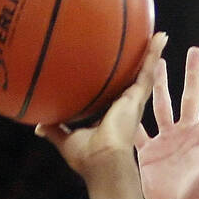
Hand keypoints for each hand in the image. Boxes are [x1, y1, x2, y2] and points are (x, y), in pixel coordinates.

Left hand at [35, 32, 167, 183]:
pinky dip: (153, 53)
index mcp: (108, 116)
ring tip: (157, 36)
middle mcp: (123, 107)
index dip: (114, 84)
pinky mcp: (137, 98)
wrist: (102, 162)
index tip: (114, 71)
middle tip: (140, 47)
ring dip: (150, 54)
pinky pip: (147, 71)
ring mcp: (133, 102)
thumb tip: (38, 125)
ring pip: (144, 73)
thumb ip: (54, 128)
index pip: (112, 95)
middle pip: (130, 81)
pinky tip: (160, 37)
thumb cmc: (86, 158)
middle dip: (136, 65)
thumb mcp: (66, 139)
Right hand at [136, 46, 198, 198]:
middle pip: (189, 97)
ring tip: (159, 65)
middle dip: (191, 74)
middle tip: (192, 50)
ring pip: (162, 107)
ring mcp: (167, 143)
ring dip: (161, 86)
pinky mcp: (149, 154)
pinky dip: (132, 117)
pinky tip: (126, 99)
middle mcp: (186, 135)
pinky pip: (139, 131)